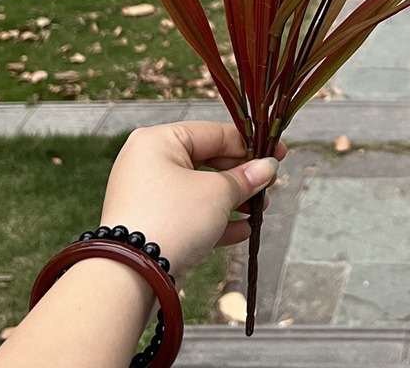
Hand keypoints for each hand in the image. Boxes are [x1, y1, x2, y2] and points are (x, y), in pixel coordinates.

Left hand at [98, 121, 284, 278]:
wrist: (131, 277)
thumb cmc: (173, 219)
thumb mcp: (217, 193)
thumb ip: (245, 178)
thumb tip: (267, 167)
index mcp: (159, 141)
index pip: (214, 133)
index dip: (250, 144)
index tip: (278, 153)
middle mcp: (148, 163)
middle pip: (207, 161)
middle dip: (242, 176)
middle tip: (269, 185)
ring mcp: (147, 196)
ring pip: (199, 190)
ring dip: (232, 200)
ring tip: (259, 209)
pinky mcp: (149, 225)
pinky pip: (188, 214)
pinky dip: (214, 220)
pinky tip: (242, 230)